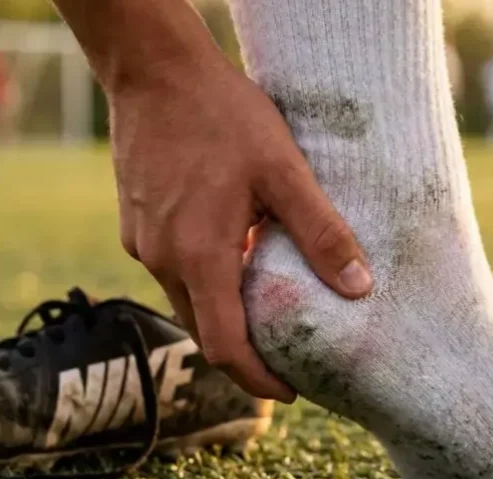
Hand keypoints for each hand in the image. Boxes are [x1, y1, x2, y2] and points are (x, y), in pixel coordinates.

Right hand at [108, 55, 372, 402]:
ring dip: (223, 313)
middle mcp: (162, 259)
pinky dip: (203, 280)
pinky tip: (233, 257)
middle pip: (204, 329)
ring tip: (265, 308)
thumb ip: (321, 232)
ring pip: (186, 299)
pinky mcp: (134, 225)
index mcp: (199, 256)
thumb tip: (358, 287)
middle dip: (243, 352)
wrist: (153, 71)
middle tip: (285, 356)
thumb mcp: (283, 170)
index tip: (289, 392)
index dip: (258, 379)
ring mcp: (142, 242)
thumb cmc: (221, 115)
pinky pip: (172, 270)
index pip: (225, 347)